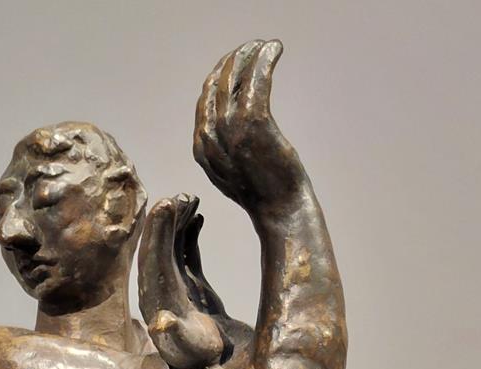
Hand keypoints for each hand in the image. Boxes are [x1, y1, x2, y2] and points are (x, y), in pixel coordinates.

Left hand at [138, 192, 230, 368]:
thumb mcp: (188, 350)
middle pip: (157, 247)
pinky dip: (189, 234)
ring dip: (177, 222)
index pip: (151, 258)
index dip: (156, 231)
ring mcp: (175, 287)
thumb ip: (175, 335)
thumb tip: (160, 321)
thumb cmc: (199, 361)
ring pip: (171, 246)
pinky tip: (198, 215)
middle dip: (165, 220)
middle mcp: (160, 290)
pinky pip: (186, 254)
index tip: (165, 204)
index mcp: (156, 299)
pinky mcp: (191, 288)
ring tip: (191, 197)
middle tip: (180, 195)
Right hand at [194, 40, 300, 222]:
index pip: (204, 101)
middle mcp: (210, 136)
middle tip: (251, 48)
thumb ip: (223, 148)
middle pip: (215, 85)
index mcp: (201, 149)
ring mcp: (231, 129)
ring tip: (264, 45)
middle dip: (232, 61)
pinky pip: (256, 80)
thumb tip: (229, 123)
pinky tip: (274, 49)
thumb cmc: (262, 194)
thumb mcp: (231, 172)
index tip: (235, 63)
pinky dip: (264, 60)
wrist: (279, 211)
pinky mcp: (254, 122)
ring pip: (233, 79)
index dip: (218, 77)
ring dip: (249, 55)